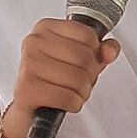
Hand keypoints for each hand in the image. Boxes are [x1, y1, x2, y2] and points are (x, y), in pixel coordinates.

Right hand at [2, 17, 120, 137]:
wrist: (31, 109)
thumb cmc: (55, 80)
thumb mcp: (81, 60)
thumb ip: (101, 50)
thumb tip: (110, 51)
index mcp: (46, 28)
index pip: (87, 34)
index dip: (95, 53)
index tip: (85, 62)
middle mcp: (34, 42)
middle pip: (84, 57)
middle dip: (89, 76)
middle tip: (79, 82)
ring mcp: (28, 64)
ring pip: (77, 79)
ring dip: (82, 92)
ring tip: (71, 92)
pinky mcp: (26, 88)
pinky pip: (66, 97)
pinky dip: (73, 104)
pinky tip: (65, 102)